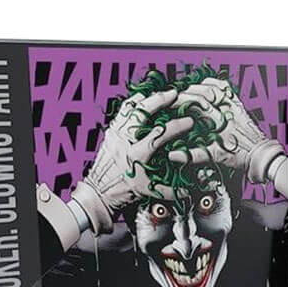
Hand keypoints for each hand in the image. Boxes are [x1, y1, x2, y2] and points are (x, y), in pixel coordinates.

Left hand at [70, 87, 193, 234]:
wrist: (98, 192)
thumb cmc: (123, 192)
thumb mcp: (148, 191)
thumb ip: (170, 190)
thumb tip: (188, 189)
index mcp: (136, 155)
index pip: (160, 134)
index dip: (177, 126)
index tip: (189, 122)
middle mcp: (124, 141)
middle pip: (142, 112)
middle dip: (159, 100)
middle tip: (173, 94)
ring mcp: (115, 135)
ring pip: (129, 108)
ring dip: (145, 99)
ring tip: (158, 94)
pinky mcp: (110, 133)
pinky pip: (121, 112)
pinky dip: (133, 104)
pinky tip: (142, 101)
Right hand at [171, 79, 285, 184]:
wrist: (260, 155)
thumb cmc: (241, 157)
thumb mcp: (216, 157)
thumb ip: (194, 155)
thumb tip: (173, 155)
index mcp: (220, 123)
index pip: (198, 104)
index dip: (183, 101)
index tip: (171, 103)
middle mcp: (227, 111)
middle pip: (205, 93)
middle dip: (188, 93)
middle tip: (176, 97)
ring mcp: (234, 106)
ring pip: (216, 88)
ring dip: (200, 86)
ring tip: (188, 90)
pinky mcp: (238, 105)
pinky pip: (227, 89)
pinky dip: (216, 84)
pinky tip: (206, 84)